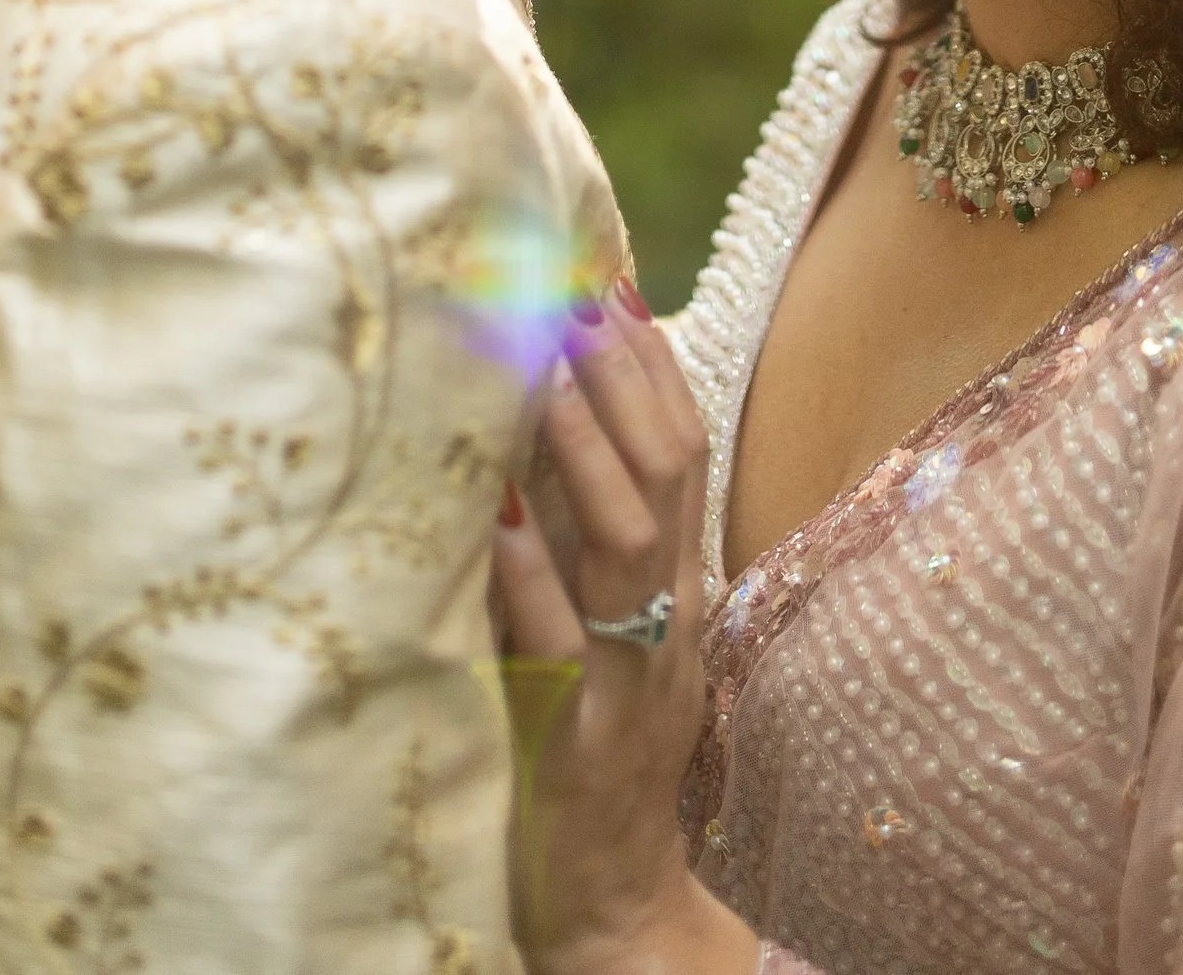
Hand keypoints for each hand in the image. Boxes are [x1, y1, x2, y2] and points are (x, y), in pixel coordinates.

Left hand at [491, 286, 757, 974]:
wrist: (617, 903)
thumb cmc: (596, 747)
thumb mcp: (613, 626)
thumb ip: (595, 533)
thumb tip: (548, 410)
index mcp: (682, 583)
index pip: (686, 445)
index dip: (651, 361)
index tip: (607, 278)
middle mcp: (672, 618)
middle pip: (669, 472)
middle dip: (622, 377)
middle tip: (570, 295)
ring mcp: (633, 678)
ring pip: (628, 543)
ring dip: (583, 451)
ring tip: (537, 377)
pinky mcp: (583, 740)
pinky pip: (562, 644)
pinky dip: (532, 574)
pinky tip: (496, 518)